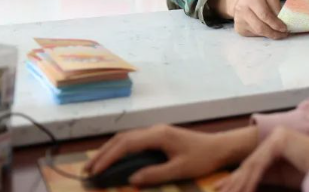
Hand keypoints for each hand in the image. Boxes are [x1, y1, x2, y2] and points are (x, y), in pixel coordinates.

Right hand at [84, 125, 258, 186]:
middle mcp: (156, 130)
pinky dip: (121, 149)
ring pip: (127, 138)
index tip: (94, 171)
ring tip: (95, 166)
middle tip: (87, 170)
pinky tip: (115, 160)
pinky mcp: (161, 137)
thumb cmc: (203, 158)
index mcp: (159, 135)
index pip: (126, 144)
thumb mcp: (180, 169)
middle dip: (103, 153)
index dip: (108, 158)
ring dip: (110, 150)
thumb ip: (155, 174)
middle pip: (122, 138)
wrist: (220, 147)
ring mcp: (158, 132)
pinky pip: (135, 141)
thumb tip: (131, 179)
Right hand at [215, 0, 287, 38]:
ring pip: (258, 32)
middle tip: (284, 34)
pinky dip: (263, 34)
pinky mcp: (239, 28)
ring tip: (279, 33)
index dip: (276, 23)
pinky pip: (254, 34)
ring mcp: (239, 20)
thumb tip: (282, 22)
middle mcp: (242, 9)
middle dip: (274, 33)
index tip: (284, 28)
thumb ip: (276, 8)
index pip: (265, 15)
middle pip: (260, 27)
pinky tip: (268, 30)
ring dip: (270, 34)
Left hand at [216, 127, 308, 191]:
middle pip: (250, 162)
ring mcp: (277, 137)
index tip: (222, 187)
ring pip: (253, 164)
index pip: (252, 163)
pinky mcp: (280, 141)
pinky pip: (262, 164)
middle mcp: (274, 137)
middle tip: (218, 190)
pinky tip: (246, 190)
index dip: (237, 177)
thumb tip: (247, 184)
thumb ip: (267, 175)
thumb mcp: (283, 175)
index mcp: (275, 143)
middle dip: (234, 180)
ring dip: (240, 183)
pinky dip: (253, 180)